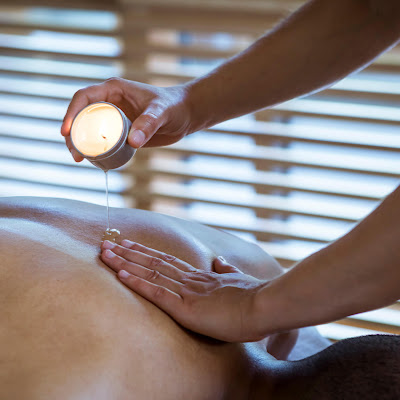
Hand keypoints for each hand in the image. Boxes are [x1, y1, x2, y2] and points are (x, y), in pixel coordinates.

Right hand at [61, 78, 192, 160]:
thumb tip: (132, 141)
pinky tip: (93, 161)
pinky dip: (95, 149)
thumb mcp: (162, 113)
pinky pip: (102, 140)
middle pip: (81, 116)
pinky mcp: (121, 132)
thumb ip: (148, 123)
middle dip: (72, 133)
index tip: (66, 131)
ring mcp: (114, 117)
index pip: (84, 97)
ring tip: (79, 159)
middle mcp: (109, 102)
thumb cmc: (175, 106)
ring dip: (80, 143)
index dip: (71, 113)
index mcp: (114, 89)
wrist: (185, 116)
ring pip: (89, 129)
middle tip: (74, 153)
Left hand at [100, 239, 267, 341]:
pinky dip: (137, 283)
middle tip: (107, 243)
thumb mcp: (238, 280)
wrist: (264, 306)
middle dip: (128, 253)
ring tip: (106, 254)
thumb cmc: (253, 296)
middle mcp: (189, 279)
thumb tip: (220, 260)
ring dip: (125, 263)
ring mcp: (187, 291)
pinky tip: (121, 276)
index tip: (128, 243)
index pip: (167, 260)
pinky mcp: (186, 308)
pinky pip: (157, 293)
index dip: (145, 252)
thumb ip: (227, 269)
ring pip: (150, 272)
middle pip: (153, 262)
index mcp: (201, 276)